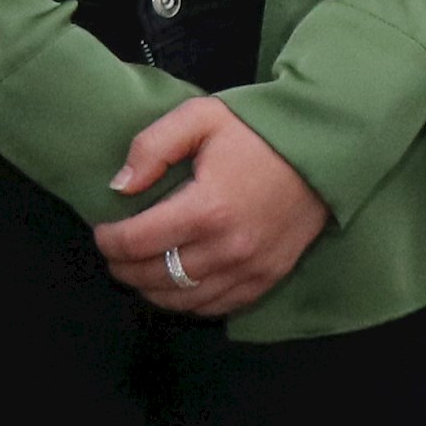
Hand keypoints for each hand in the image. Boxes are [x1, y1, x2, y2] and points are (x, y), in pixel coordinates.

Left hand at [89, 96, 330, 320]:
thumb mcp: (201, 118)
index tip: (103, 230)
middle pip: (154, 276)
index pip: (137, 242)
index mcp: (207, 208)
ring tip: (140, 269)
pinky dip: (188, 301)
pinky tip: (177, 283)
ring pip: (181, 300)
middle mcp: (227, 248)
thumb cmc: (258, 131)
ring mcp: (249, 269)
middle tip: (115, 251)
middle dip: (123, 267)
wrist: (323, 148)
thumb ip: (153, 147)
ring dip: (151, 289)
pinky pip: (215, 307)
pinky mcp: (267, 279)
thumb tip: (119, 187)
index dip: (109, 240)